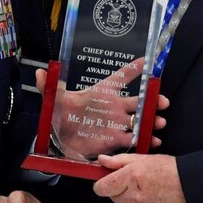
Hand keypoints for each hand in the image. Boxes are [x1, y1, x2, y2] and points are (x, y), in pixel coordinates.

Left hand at [37, 64, 167, 160]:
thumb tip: (41, 73)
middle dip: (153, 100)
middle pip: (139, 100)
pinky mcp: (114, 140)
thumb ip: (48, 86)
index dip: (134, 68)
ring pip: (140, 120)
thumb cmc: (60, 114)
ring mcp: (116, 124)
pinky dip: (145, 140)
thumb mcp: (54, 99)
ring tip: (159, 123)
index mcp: (102, 92)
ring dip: (151, 120)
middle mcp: (113, 107)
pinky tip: (153, 141)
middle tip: (162, 102)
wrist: (58, 139)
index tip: (148, 61)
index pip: (121, 77)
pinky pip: (133, 139)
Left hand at [93, 153, 188, 202]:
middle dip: (119, 189)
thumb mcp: (145, 159)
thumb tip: (102, 161)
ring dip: (131, 198)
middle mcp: (134, 196)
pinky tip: (155, 198)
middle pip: (113, 197)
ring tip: (149, 188)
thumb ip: (120, 161)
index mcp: (131, 177)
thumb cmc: (171, 170)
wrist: (194, 188)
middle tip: (135, 180)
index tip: (108, 180)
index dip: (102, 184)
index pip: (102, 188)